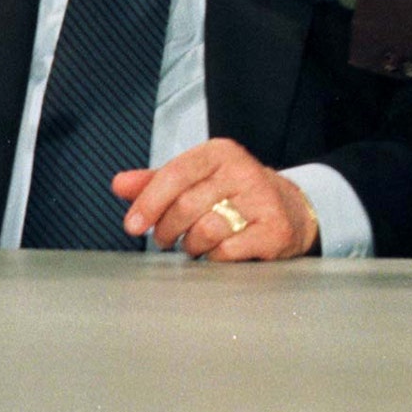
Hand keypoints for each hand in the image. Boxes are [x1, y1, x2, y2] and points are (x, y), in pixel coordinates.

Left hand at [112, 139, 318, 261]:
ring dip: (191, 246)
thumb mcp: (196, 180)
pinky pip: (228, 251)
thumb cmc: (234, 194)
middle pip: (187, 206)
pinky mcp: (275, 230)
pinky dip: (214, 258)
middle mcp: (243, 171)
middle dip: (166, 229)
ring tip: (193, 245)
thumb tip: (119, 184)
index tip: (132, 224)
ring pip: (206, 231)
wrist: (291, 209)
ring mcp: (262, 200)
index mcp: (220, 153)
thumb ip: (156, 182)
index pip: (175, 173)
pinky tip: (217, 253)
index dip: (149, 201)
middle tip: (164, 240)